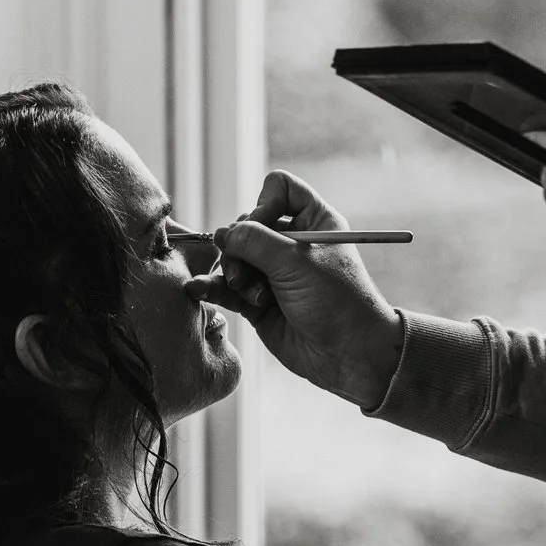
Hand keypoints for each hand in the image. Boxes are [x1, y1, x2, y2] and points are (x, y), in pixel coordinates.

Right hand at [191, 170, 403, 409]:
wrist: (349, 355)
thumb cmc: (337, 302)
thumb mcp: (297, 263)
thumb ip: (254, 242)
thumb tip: (220, 234)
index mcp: (313, 222)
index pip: (278, 189)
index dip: (263, 204)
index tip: (263, 229)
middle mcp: (292, 243)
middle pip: (247, 225)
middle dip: (242, 248)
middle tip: (250, 272)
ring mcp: (274, 272)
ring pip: (234, 256)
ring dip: (234, 273)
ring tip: (252, 295)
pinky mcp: (258, 301)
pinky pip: (227, 286)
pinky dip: (212, 287)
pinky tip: (197, 289)